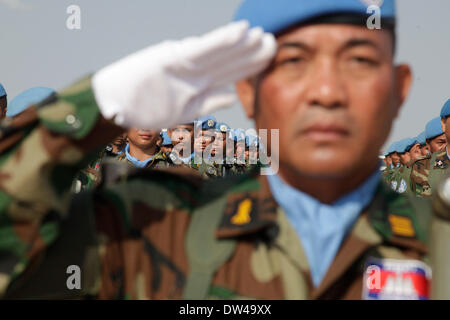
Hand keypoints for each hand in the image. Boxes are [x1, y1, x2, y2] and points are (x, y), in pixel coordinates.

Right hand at [92, 21, 275, 128]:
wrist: (113, 105)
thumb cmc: (144, 109)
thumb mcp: (184, 110)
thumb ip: (209, 102)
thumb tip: (232, 96)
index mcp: (197, 81)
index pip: (230, 72)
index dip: (250, 64)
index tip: (270, 59)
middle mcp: (193, 70)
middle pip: (229, 61)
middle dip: (252, 53)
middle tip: (273, 42)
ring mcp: (184, 64)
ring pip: (220, 52)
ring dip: (242, 44)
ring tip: (262, 34)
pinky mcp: (171, 58)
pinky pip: (202, 49)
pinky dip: (221, 40)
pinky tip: (240, 32)